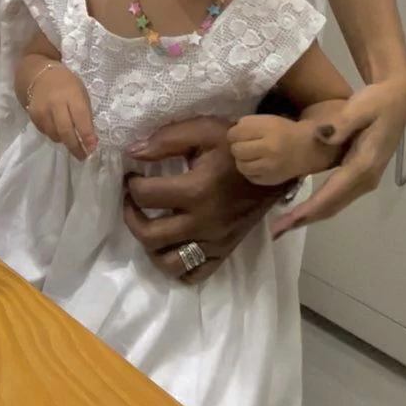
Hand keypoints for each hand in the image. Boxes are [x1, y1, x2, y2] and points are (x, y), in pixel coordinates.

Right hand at [28, 65, 97, 161]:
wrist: (38, 75)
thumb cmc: (66, 84)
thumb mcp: (80, 92)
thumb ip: (85, 113)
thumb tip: (90, 139)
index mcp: (72, 94)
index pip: (81, 118)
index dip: (87, 135)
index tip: (93, 148)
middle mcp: (56, 103)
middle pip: (66, 131)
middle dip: (76, 147)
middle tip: (83, 156)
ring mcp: (42, 110)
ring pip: (55, 135)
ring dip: (65, 142)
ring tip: (72, 141)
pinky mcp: (33, 116)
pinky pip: (46, 133)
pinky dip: (54, 135)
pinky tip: (59, 130)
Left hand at [123, 117, 286, 282]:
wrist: (273, 165)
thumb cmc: (235, 147)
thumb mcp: (203, 130)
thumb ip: (166, 140)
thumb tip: (133, 153)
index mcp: (197, 190)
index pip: (146, 196)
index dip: (131, 184)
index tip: (133, 175)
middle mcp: (204, 222)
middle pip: (150, 235)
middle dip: (131, 216)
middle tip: (133, 200)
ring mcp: (214, 242)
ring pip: (168, 264)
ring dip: (150, 246)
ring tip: (149, 224)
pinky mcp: (224, 252)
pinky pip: (193, 275)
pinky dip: (176, 266)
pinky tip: (171, 245)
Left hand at [228, 114, 320, 186]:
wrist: (308, 149)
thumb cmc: (284, 131)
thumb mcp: (267, 120)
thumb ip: (248, 125)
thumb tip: (231, 135)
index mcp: (268, 130)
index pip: (236, 133)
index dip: (234, 134)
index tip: (238, 134)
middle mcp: (269, 149)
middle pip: (237, 150)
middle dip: (236, 147)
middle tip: (243, 145)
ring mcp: (270, 167)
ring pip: (241, 165)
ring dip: (242, 160)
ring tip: (249, 156)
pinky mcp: (271, 180)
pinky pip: (250, 177)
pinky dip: (249, 171)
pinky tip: (256, 165)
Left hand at [273, 77, 405, 237]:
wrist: (396, 101)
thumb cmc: (377, 103)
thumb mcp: (360, 107)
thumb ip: (342, 123)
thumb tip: (322, 135)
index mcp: (364, 165)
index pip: (332, 194)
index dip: (308, 209)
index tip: (288, 220)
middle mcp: (365, 179)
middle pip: (332, 206)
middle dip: (304, 219)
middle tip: (278, 230)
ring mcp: (364, 179)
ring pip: (334, 204)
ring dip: (310, 216)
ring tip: (285, 224)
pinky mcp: (360, 175)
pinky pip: (337, 197)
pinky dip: (319, 206)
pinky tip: (303, 208)